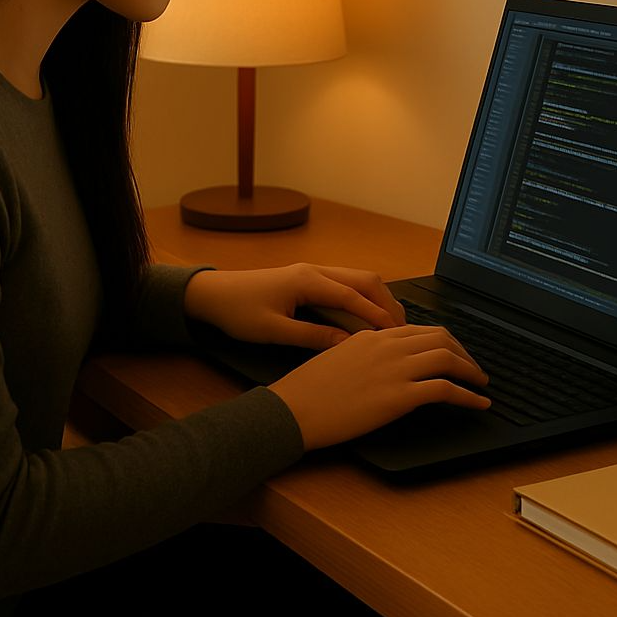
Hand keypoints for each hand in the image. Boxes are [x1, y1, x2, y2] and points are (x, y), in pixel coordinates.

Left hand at [183, 263, 406, 349]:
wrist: (211, 294)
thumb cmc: (238, 312)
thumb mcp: (274, 331)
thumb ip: (312, 337)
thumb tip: (349, 345)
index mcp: (307, 281)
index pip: (354, 296)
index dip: (377, 316)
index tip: (397, 335)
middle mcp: (315, 271)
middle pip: (364, 280)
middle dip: (387, 302)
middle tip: (404, 330)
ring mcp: (312, 271)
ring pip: (357, 278)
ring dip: (377, 298)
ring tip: (393, 324)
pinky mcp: (308, 278)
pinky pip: (346, 283)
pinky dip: (363, 296)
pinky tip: (367, 316)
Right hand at [269, 325, 491, 450]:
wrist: (294, 409)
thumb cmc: (308, 389)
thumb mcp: (337, 356)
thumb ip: (364, 351)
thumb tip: (383, 360)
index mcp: (373, 335)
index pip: (421, 329)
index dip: (446, 341)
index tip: (456, 354)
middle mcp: (388, 345)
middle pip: (441, 338)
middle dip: (465, 353)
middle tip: (475, 369)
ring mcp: (395, 369)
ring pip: (448, 358)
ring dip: (472, 371)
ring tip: (482, 385)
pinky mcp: (399, 396)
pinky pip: (446, 390)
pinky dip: (469, 396)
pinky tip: (479, 404)